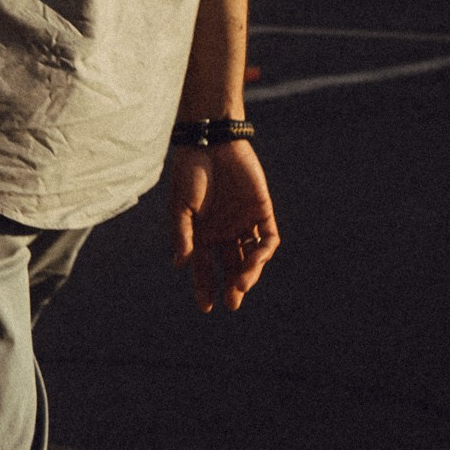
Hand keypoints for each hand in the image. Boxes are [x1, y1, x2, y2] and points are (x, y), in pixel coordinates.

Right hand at [168, 141, 278, 313]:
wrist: (211, 143)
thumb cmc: (190, 173)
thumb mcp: (181, 207)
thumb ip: (182, 235)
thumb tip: (181, 265)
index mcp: (202, 233)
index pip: (204, 267)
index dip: (204, 287)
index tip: (206, 306)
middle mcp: (224, 231)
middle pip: (231, 266)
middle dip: (231, 286)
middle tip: (231, 302)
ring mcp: (244, 222)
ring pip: (251, 256)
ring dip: (248, 273)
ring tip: (241, 285)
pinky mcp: (262, 211)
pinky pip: (268, 238)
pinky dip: (263, 252)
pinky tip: (256, 260)